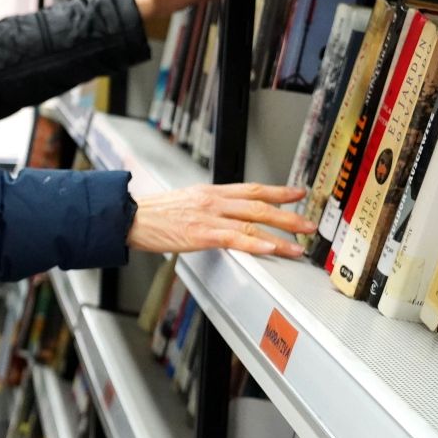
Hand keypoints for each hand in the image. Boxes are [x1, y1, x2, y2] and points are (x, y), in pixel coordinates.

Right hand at [127, 183, 316, 256]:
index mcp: (210, 192)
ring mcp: (208, 216)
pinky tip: (270, 249)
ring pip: (253, 222)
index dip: (278, 191)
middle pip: (259, 205)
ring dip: (280, 234)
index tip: (298, 193)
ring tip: (298, 245)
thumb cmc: (152, 215)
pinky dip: (255, 243)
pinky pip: (234, 238)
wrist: (129, 218)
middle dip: (288, 215)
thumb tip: (225, 216)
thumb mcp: (184, 202)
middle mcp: (213, 200)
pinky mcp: (200, 233)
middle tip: (308, 224)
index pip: (252, 189)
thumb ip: (207, 207)